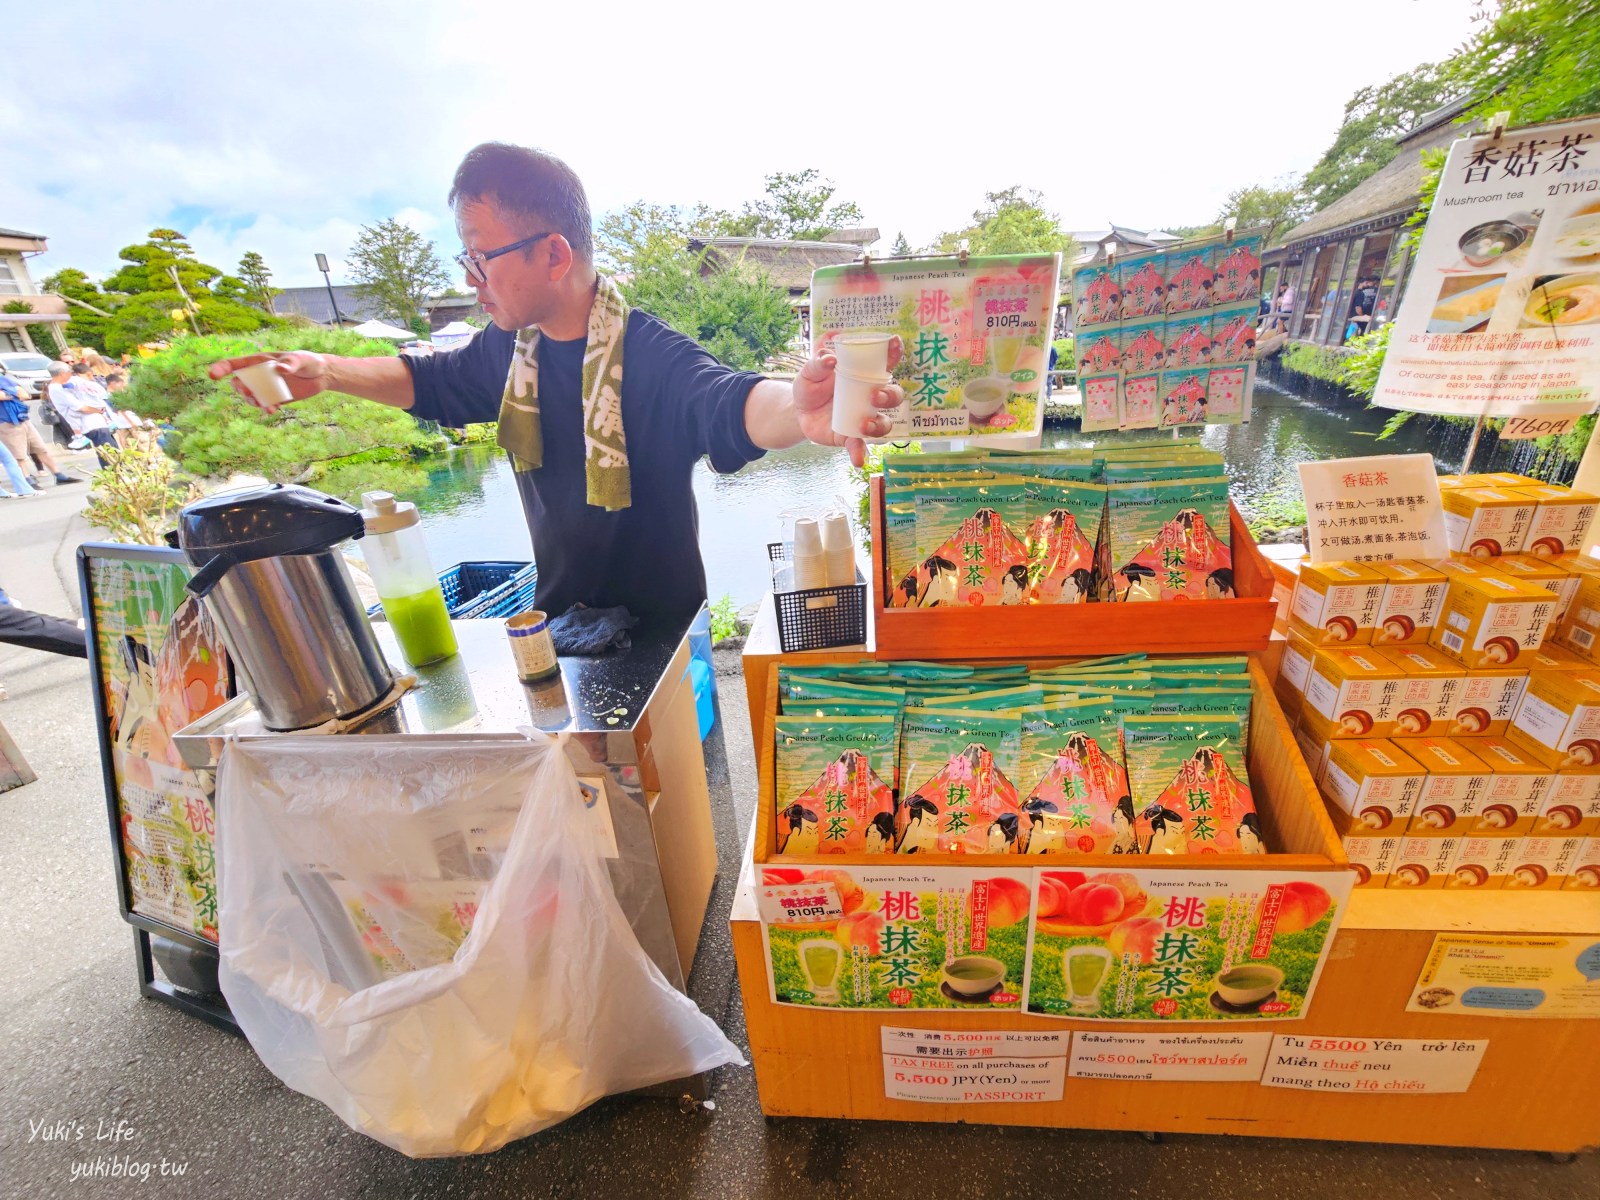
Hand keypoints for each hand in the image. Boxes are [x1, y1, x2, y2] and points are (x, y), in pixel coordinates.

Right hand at [207, 351, 330, 409]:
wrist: (321, 375)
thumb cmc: (309, 361)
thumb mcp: (302, 359)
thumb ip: (290, 363)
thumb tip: (279, 369)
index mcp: (260, 361)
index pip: (235, 364)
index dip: (221, 368)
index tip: (212, 375)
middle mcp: (259, 375)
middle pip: (239, 383)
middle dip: (240, 389)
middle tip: (249, 393)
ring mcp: (266, 387)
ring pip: (250, 396)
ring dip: (253, 402)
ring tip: (268, 406)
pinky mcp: (275, 398)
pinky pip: (263, 404)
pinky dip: (265, 408)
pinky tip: (273, 410)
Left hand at [791, 336, 904, 467]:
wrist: (798, 412)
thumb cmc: (810, 386)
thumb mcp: (809, 372)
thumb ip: (817, 363)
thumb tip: (829, 358)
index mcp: (863, 375)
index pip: (885, 362)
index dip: (893, 352)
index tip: (894, 343)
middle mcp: (870, 396)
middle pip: (894, 395)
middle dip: (890, 395)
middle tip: (875, 396)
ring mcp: (864, 417)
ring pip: (884, 422)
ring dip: (880, 425)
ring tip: (865, 424)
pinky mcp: (851, 437)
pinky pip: (860, 446)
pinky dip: (860, 453)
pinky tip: (857, 460)